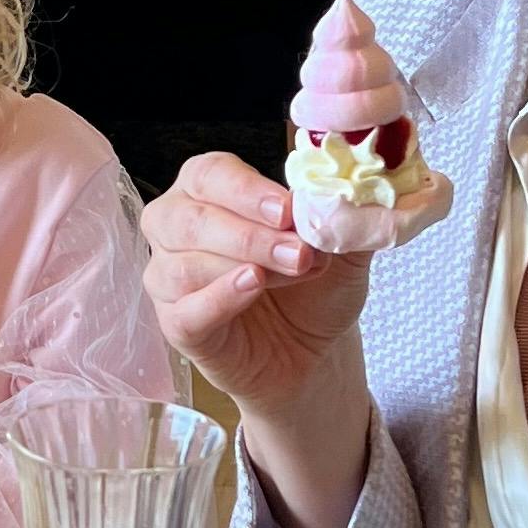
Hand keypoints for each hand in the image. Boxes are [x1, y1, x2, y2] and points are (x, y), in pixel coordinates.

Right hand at [141, 152, 366, 424]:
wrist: (315, 352)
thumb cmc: (313, 289)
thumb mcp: (340, 246)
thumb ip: (344, 215)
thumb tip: (358, 189)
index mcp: (207, 192)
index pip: (208, 175)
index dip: (246, 189)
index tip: (288, 209)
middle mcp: (177, 229)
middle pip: (190, 218)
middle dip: (249, 233)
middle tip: (300, 250)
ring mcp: (169, 279)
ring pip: (185, 263)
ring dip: (246, 263)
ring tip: (296, 271)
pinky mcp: (176, 326)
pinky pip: (185, 309)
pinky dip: (220, 296)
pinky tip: (253, 286)